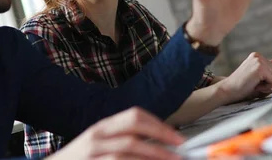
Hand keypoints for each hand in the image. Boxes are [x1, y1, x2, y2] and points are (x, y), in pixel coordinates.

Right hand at [47, 107, 183, 159]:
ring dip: (153, 157)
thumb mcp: (100, 144)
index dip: (159, 126)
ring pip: (128, 152)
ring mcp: (92, 154)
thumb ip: (124, 140)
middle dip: (161, 139)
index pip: (135, 116)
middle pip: (134, 130)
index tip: (177, 138)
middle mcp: (97, 137)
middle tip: (179, 152)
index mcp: (103, 127)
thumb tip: (159, 144)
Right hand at [214, 52, 271, 103]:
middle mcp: (258, 56)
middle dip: (269, 82)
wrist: (227, 90)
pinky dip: (266, 87)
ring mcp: (259, 61)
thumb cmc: (242, 86)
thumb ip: (267, 70)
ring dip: (268, 85)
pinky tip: (254, 85)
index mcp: (256, 56)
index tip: (255, 82)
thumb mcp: (257, 77)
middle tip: (254, 84)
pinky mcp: (260, 68)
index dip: (268, 80)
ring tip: (254, 84)